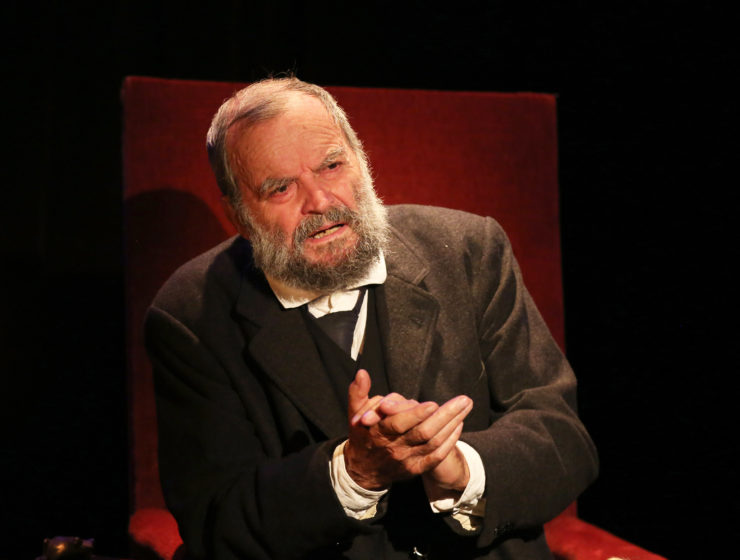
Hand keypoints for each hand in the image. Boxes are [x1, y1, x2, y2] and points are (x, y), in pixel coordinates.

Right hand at [344, 370, 472, 489]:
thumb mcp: (355, 412)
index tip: (433, 403)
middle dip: (445, 416)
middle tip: (464, 400)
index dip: (416, 414)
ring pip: (433, 443)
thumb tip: (362, 373)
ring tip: (465, 407)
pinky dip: (449, 442)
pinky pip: (436, 456)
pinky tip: (458, 426)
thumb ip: (358, 392)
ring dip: (452, 425)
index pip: (399, 424)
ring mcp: (407, 460)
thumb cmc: (363, 435)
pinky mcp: (416, 468)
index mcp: (379, 432)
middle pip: (423, 433)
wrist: (364, 470)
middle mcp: (394, 448)